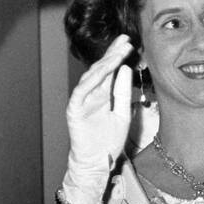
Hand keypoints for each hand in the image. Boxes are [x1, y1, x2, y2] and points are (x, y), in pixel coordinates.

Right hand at [66, 33, 133, 178]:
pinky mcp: (74, 110)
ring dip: (104, 65)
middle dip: (112, 54)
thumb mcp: (122, 114)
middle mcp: (91, 94)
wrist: (97, 162)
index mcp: (103, 95)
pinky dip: (90, 81)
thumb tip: (125, 69)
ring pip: (92, 78)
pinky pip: (81, 92)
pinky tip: (100, 71)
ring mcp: (81, 101)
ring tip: (117, 53)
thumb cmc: (109, 141)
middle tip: (125, 40)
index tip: (129, 43)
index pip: (110, 71)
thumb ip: (122, 93)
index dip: (117, 56)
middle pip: (101, 70)